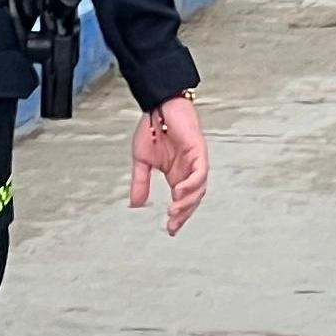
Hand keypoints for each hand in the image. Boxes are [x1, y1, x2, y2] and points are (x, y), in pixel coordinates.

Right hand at [128, 93, 210, 235]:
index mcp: (177, 174)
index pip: (181, 200)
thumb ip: (140, 183)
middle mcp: (188, 170)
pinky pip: (200, 172)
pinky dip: (192, 184)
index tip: (170, 230)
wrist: (157, 105)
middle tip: (172, 225)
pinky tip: (180, 191)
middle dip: (184, 214)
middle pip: (193, 199)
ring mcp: (195, 161)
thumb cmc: (152, 127)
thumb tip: (135, 205)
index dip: (178, 216)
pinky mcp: (199, 150)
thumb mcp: (141, 161)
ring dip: (187, 201)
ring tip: (174, 210)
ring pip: (199, 188)